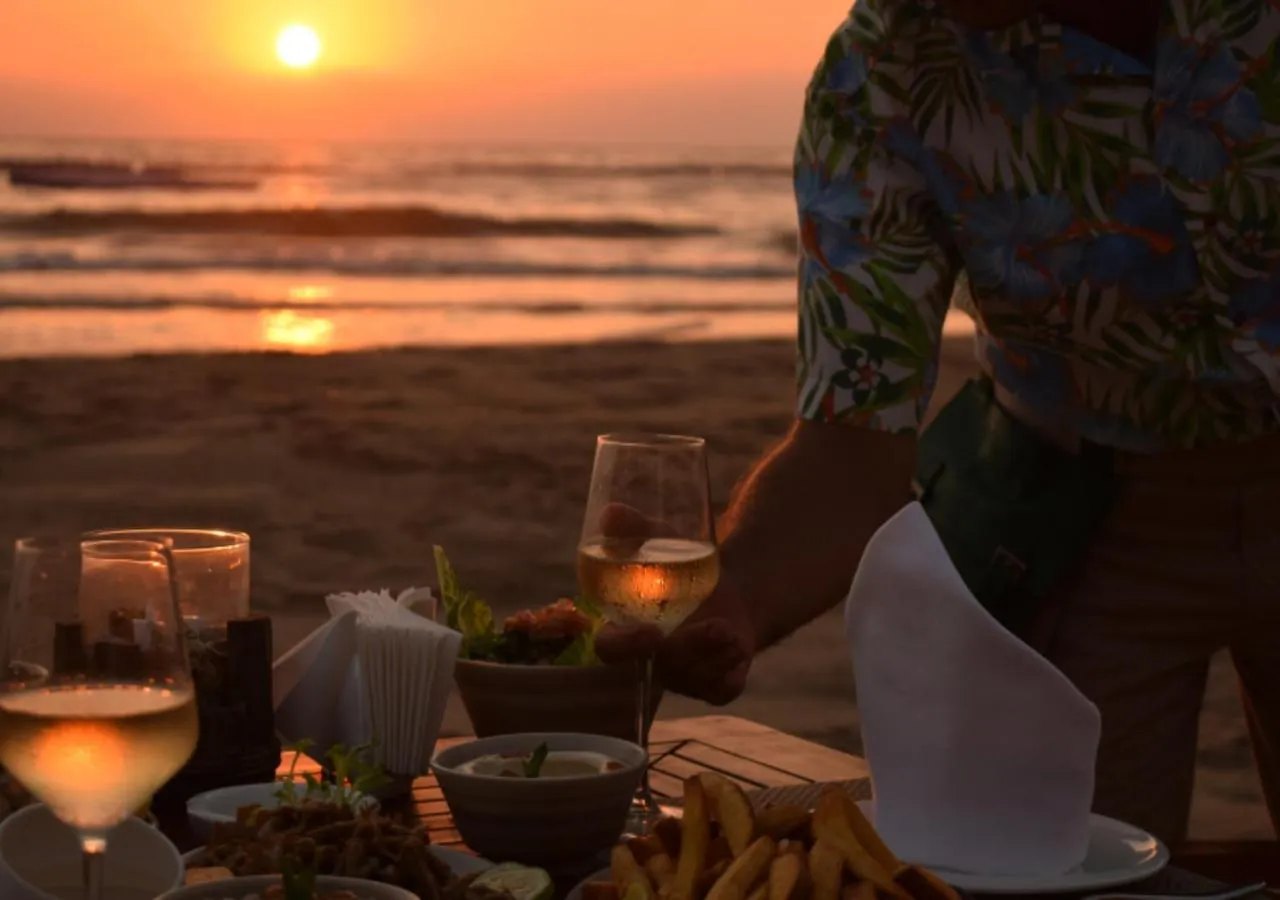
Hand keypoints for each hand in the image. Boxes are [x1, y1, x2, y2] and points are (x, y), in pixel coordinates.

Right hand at [592, 502, 755, 704]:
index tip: (650, 632)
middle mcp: (647, 660)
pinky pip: (719, 690)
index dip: (625, 646)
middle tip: (718, 627)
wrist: (725, 589)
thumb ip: (632, 529)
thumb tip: (611, 514)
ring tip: (731, 630)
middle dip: (688, 649)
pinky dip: (732, 672)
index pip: (610, 649)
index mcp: (623, 630)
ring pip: (693, 679)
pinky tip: (737, 647)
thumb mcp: (659, 539)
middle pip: (659, 666)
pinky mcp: (710, 687)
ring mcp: (679, 678)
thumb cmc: (678, 563)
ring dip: (715, 654)